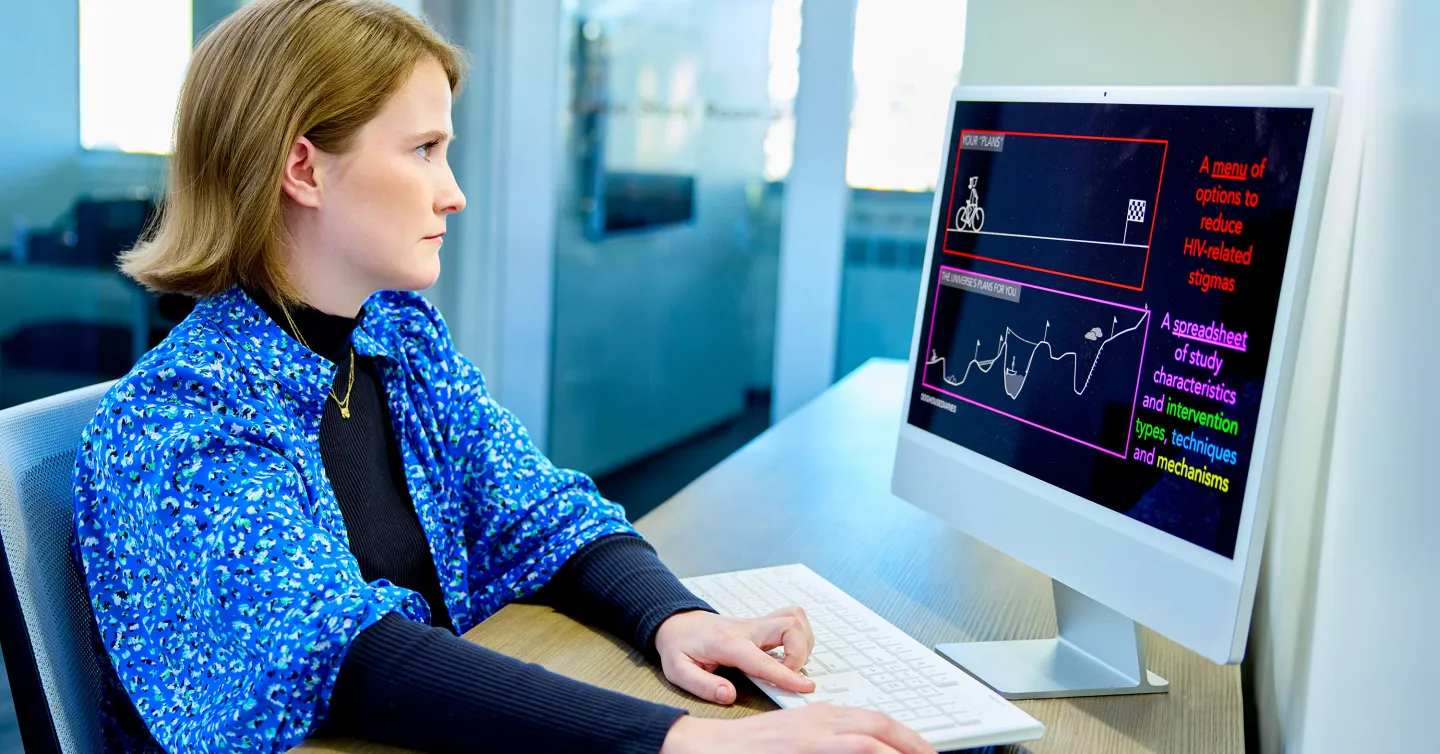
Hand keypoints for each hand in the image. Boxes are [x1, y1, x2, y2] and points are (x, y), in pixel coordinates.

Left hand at [653, 607, 815, 704]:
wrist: (677, 622)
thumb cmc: (679, 646)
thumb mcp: (679, 671)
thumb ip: (704, 686)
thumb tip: (730, 695)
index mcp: (728, 643)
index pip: (763, 659)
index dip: (786, 675)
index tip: (805, 687)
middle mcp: (746, 629)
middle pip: (789, 626)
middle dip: (800, 653)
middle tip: (790, 674)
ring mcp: (755, 623)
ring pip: (795, 618)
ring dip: (803, 642)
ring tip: (791, 663)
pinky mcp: (761, 623)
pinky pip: (791, 618)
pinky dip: (799, 634)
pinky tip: (789, 651)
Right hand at [660, 704, 937, 753]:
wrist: (709, 746)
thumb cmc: (752, 749)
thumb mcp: (796, 740)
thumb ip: (827, 742)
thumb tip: (863, 748)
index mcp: (821, 716)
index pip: (875, 721)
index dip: (904, 736)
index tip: (923, 750)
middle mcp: (820, 722)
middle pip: (880, 726)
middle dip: (912, 743)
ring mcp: (810, 738)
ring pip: (868, 741)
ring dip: (897, 751)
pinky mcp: (800, 751)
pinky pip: (849, 753)